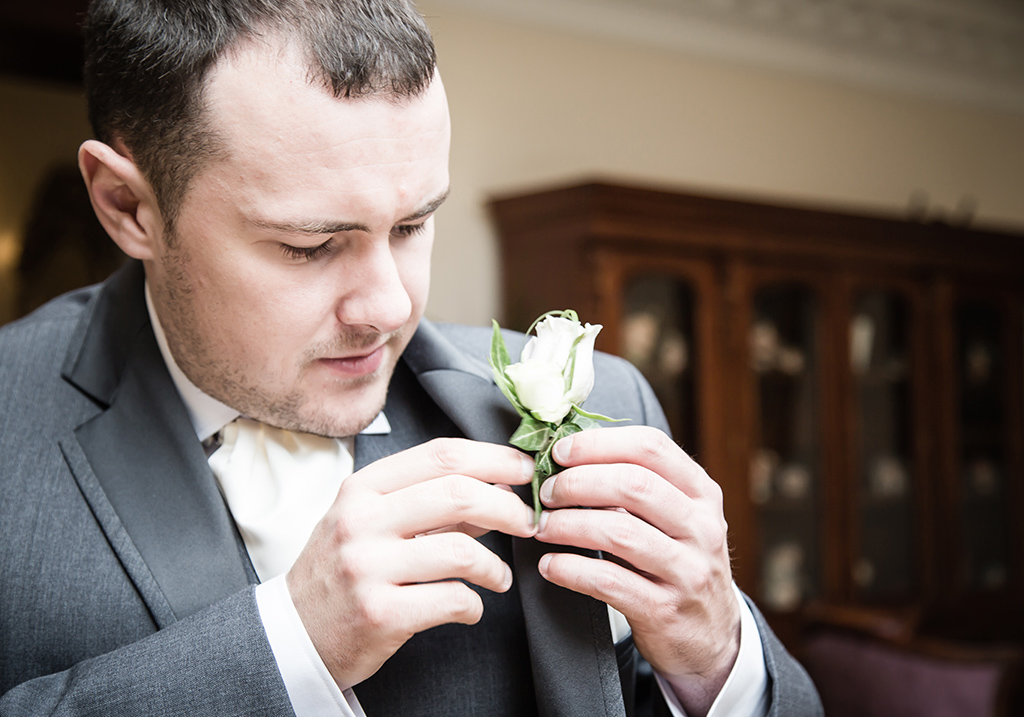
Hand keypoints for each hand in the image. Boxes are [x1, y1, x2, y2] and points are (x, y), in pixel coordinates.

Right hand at [286, 438, 536, 689]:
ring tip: (499, 577)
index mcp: (363, 488)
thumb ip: (431, 502)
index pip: (441, 456)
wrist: (295, 633)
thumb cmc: (342, 570)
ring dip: (496, 567)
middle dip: (508, 507)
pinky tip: (470, 606)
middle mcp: (361, 520)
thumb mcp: (372, 521)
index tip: (524, 470)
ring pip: (462, 552)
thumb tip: (499, 485)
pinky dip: (474, 605)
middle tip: (527, 524)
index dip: (493, 458)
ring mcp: (367, 567)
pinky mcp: (379, 613)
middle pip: (458, 494)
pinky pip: (452, 600)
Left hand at [534, 426, 739, 716]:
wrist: (710, 637)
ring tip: (542, 527)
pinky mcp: (665, 610)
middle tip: (546, 493)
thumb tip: (567, 457)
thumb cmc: (678, 563)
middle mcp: (701, 527)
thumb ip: (638, 487)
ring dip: (569, 525)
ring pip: (619, 532)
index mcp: (702, 493)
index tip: (560, 452)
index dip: (598, 444)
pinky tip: (550, 565)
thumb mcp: (677, 518)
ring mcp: (688, 570)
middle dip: (578, 482)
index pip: (651, 447)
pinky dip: (570, 569)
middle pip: (633, 485)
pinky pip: (608, 581)